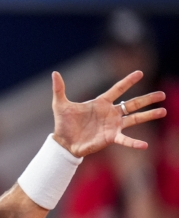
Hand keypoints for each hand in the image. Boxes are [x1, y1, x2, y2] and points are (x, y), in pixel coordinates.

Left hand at [51, 71, 166, 156]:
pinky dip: (134, 143)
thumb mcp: (60, 104)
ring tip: (163, 111)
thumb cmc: (63, 123)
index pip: (117, 89)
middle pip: (132, 104)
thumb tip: (55, 72)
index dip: (128, 81)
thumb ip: (59, 88)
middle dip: (147, 99)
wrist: (63, 142)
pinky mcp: (110, 138)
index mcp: (100, 103)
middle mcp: (110, 113)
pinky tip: (145, 145)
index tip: (140, 73)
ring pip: (134, 119)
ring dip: (148, 115)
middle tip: (162, 94)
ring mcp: (112, 126)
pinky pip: (125, 140)